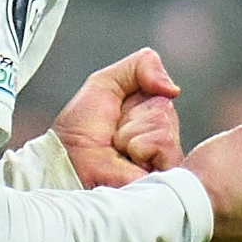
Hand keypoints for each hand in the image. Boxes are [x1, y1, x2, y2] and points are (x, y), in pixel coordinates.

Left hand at [50, 46, 182, 187]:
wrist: (67, 162)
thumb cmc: (79, 132)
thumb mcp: (105, 82)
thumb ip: (141, 66)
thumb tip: (174, 88)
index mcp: (150, 114)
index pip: (163, 91)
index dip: (135, 97)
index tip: (115, 113)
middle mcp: (162, 136)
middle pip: (164, 107)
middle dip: (132, 117)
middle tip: (114, 134)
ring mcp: (165, 158)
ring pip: (164, 124)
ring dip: (130, 134)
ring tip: (117, 149)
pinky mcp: (165, 175)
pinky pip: (164, 143)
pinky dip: (139, 147)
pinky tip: (128, 161)